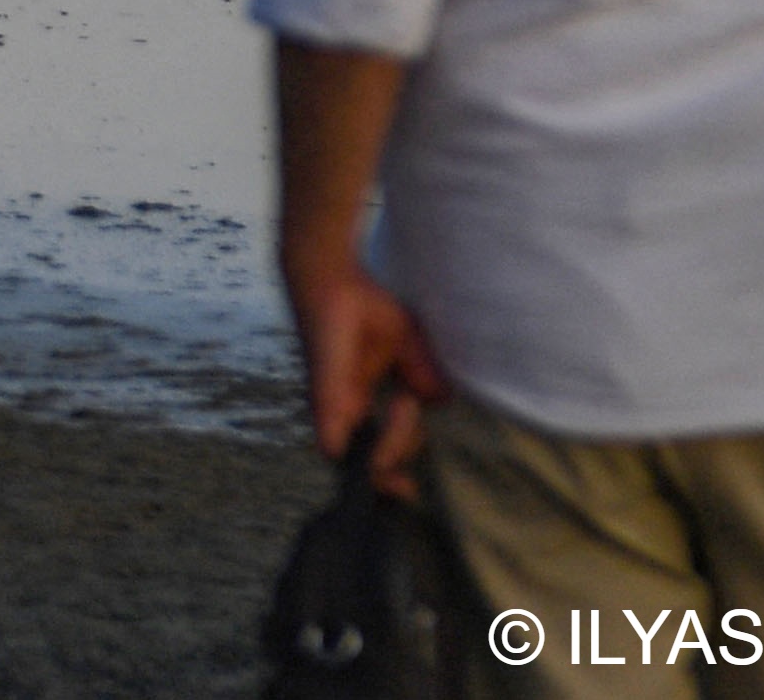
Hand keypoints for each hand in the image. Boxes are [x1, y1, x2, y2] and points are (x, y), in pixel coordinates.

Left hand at [288, 257, 444, 498]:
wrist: (333, 275)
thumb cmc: (363, 306)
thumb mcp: (406, 344)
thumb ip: (422, 374)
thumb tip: (439, 399)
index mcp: (356, 403)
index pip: (375, 454)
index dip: (391, 473)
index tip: (411, 489)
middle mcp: (339, 409)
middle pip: (368, 462)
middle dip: (395, 459)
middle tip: (407, 424)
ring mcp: (329, 401)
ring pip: (352, 453)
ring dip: (385, 447)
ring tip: (400, 415)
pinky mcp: (325, 384)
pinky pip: (330, 422)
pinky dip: (340, 439)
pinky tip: (353, 442)